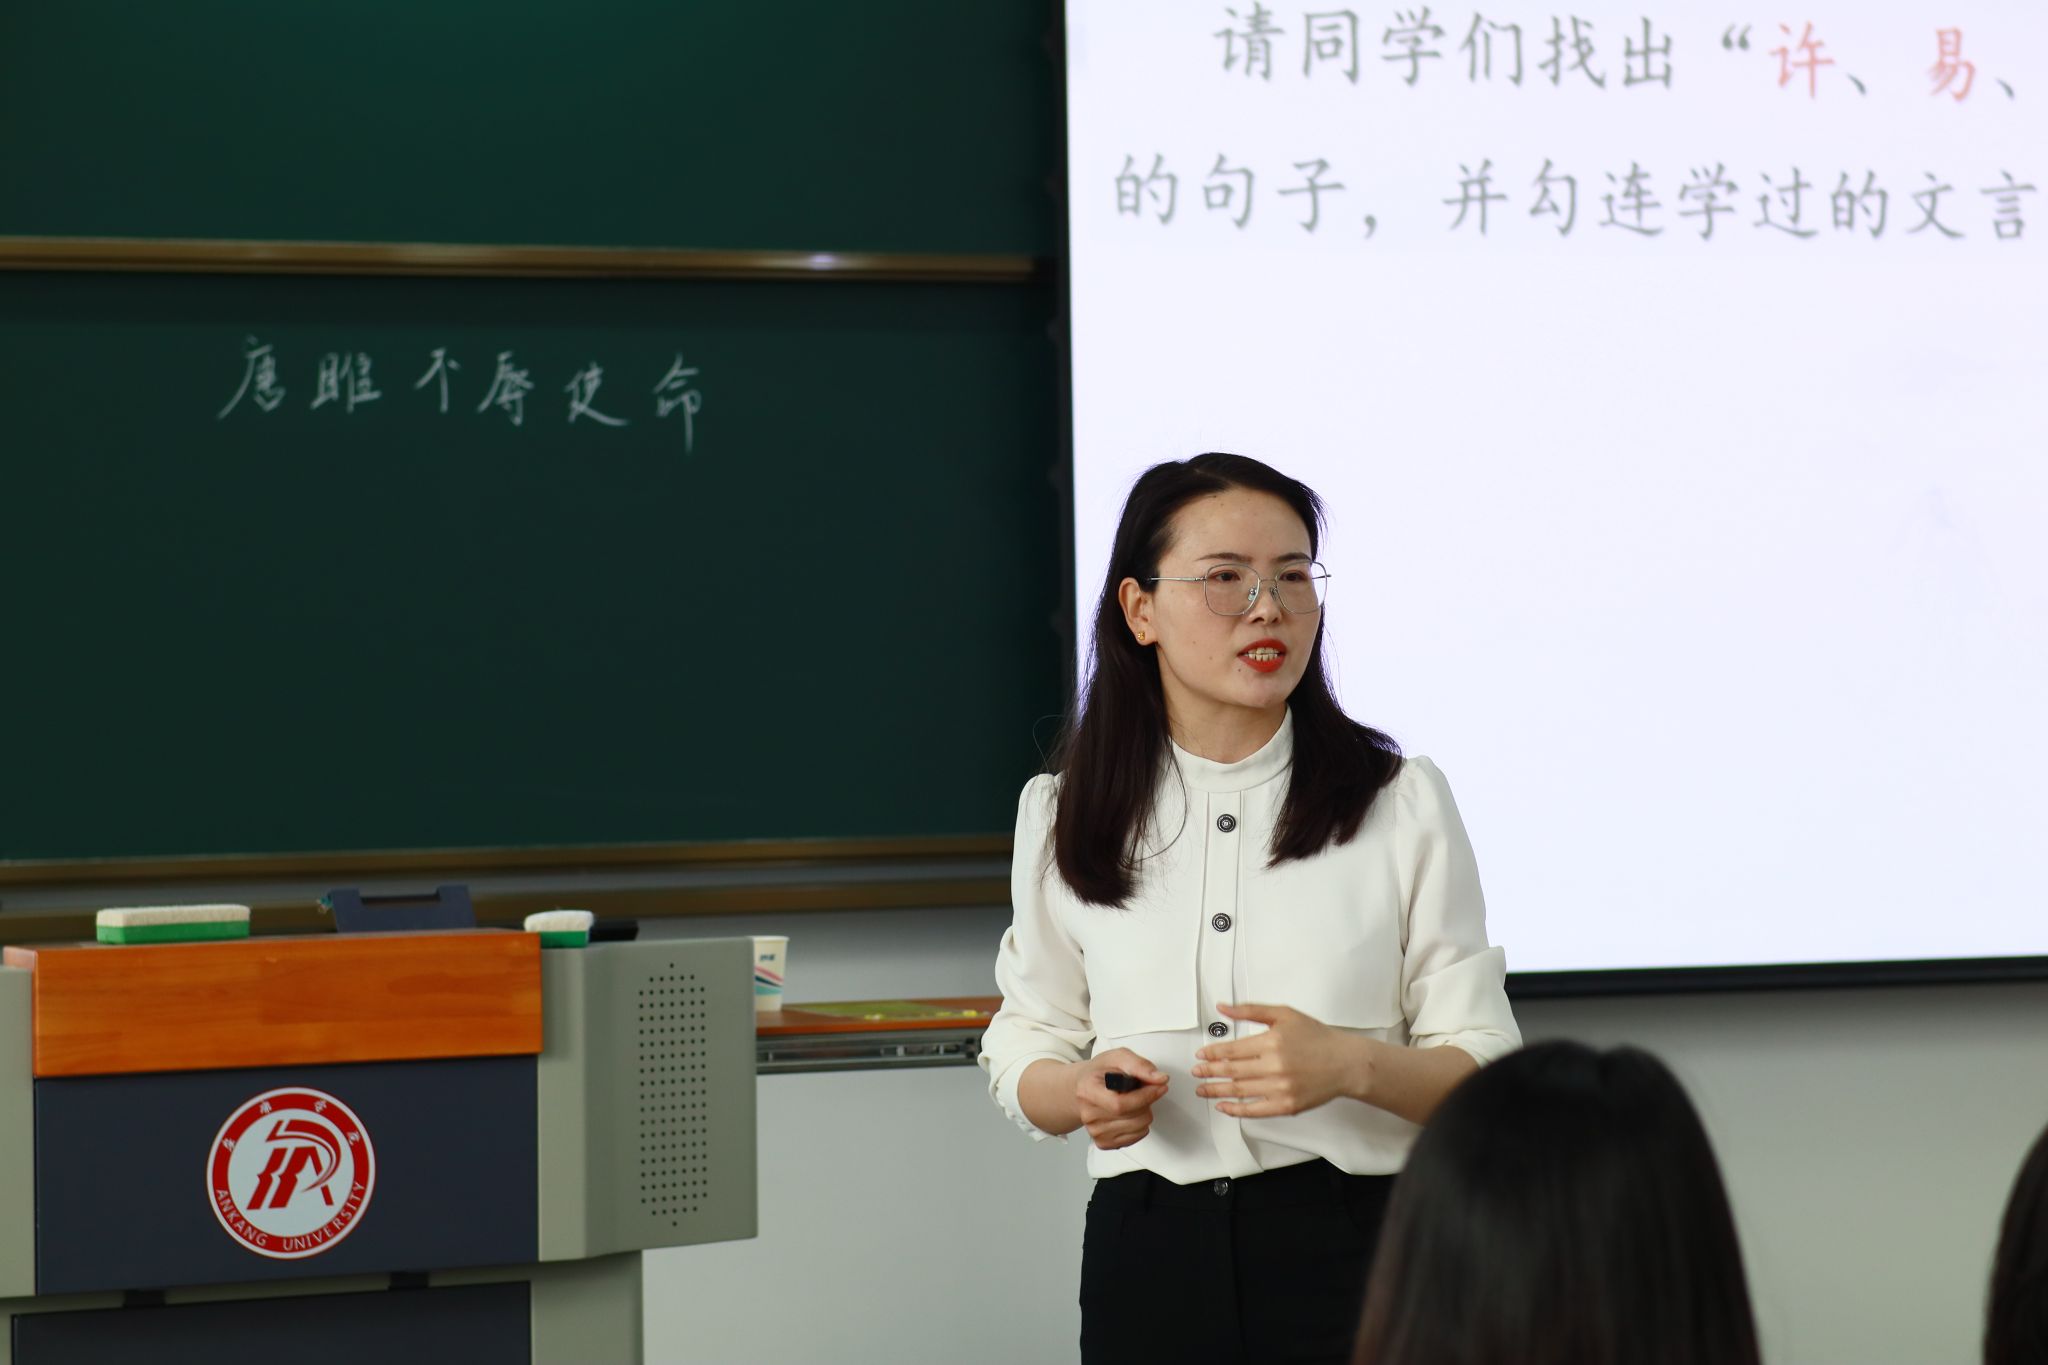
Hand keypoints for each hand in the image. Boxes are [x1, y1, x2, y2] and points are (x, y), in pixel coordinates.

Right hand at [1075, 1048, 1168, 1150]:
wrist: (1083, 1088)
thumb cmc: (1100, 1073)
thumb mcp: (1118, 1057)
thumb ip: (1140, 1065)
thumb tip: (1159, 1078)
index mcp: (1088, 1091)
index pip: (1120, 1104)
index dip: (1145, 1096)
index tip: (1159, 1087)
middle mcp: (1088, 1114)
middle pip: (1133, 1117)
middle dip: (1147, 1102)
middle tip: (1140, 1090)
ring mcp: (1095, 1131)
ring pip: (1139, 1128)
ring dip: (1144, 1112)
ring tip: (1133, 1100)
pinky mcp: (1104, 1143)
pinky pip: (1136, 1137)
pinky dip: (1140, 1125)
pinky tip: (1130, 1113)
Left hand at [1191, 1002, 1370, 1118]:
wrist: (1345, 1063)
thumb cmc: (1317, 1037)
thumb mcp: (1284, 1015)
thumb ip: (1251, 1010)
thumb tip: (1223, 1007)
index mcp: (1271, 1041)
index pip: (1231, 1050)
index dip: (1212, 1053)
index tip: (1201, 1055)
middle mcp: (1274, 1066)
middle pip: (1231, 1071)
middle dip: (1209, 1072)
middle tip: (1196, 1073)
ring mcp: (1280, 1088)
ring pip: (1239, 1091)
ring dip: (1216, 1091)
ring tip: (1203, 1090)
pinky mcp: (1287, 1105)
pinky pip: (1255, 1110)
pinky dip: (1236, 1110)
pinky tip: (1224, 1107)